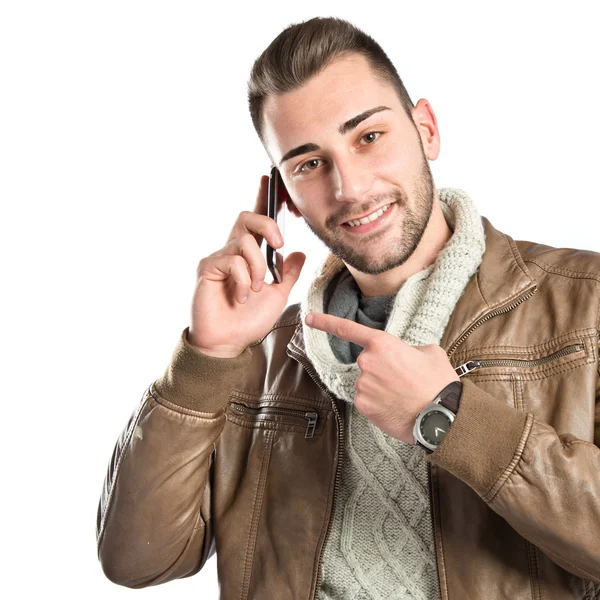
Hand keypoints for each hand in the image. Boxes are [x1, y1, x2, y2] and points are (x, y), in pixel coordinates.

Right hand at [188, 176, 305, 357]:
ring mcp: (218, 258)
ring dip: (258, 266)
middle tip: (279, 244)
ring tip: (256, 289)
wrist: (228, 343)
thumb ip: (287, 273)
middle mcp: (232, 251)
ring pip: (244, 241)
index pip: (257, 222)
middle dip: (268, 224)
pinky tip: (242, 296)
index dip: (264, 198)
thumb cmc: (248, 320)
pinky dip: (244, 279)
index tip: (269, 178)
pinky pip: (232, 260)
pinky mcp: (207, 268)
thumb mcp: (278, 295)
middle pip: (247, 217)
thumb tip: (299, 251)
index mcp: (249, 255)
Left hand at [305, 312, 458, 442]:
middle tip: (404, 380)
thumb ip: (408, 348)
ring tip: (404, 395)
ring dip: (380, 388)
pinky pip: (366, 400)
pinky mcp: (362, 405)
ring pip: (367, 383)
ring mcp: (362, 385)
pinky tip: (395, 406)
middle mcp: (366, 362)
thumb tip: (403, 354)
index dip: (325, 322)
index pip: (347, 329)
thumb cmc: (438, 382)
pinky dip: (378, 403)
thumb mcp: (429, 352)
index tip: (309, 318)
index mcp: (381, 344)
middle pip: (367, 363)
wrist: (441, 415)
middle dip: (381, 370)